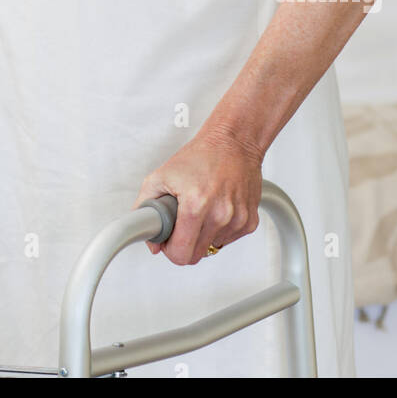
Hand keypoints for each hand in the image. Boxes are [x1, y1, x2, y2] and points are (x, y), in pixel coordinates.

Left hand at [131, 128, 262, 265]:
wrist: (233, 141)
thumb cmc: (200, 156)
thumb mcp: (162, 175)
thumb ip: (146, 207)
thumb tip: (151, 239)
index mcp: (196, 205)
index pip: (181, 254)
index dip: (170, 250)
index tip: (168, 240)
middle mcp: (220, 214)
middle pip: (196, 256)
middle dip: (185, 243)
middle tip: (182, 223)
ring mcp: (237, 219)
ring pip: (212, 247)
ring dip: (203, 234)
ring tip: (201, 208)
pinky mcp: (250, 221)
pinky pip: (228, 239)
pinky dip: (219, 229)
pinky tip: (217, 208)